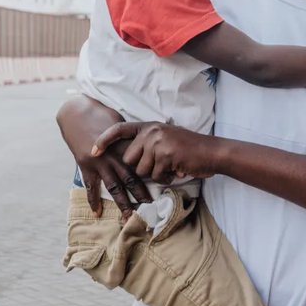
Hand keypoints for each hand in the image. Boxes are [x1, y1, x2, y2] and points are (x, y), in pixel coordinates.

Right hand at [56, 97, 151, 218]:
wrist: (76, 113)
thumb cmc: (101, 115)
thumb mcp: (120, 124)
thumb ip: (132, 138)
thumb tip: (148, 146)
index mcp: (124, 144)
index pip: (142, 163)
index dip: (154, 173)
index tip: (166, 183)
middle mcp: (113, 156)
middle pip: (130, 178)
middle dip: (141, 194)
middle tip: (151, 208)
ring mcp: (98, 162)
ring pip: (113, 186)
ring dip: (122, 202)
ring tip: (128, 217)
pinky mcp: (85, 165)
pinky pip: (91, 186)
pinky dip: (93, 200)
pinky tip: (97, 213)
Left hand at [92, 122, 222, 186]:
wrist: (212, 152)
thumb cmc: (188, 150)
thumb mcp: (165, 138)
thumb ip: (148, 143)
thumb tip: (129, 159)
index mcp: (149, 126)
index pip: (119, 129)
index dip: (103, 140)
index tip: (92, 151)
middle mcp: (151, 132)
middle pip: (128, 159)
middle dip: (141, 168)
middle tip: (161, 165)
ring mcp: (158, 142)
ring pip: (141, 170)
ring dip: (155, 174)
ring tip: (171, 166)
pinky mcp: (165, 155)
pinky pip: (156, 176)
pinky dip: (166, 179)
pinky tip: (177, 170)